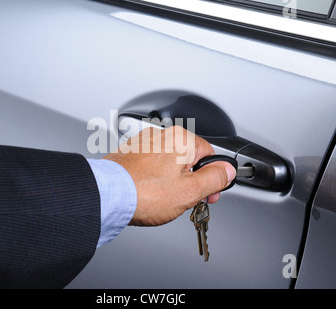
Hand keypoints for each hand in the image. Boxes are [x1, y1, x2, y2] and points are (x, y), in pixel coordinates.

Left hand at [103, 126, 235, 225]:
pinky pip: (150, 164)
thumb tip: (228, 171)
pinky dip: (153, 177)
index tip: (209, 193)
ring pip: (168, 162)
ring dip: (172, 179)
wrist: (107, 195)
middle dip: (191, 180)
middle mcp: (161, 135)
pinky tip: (149, 192)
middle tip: (187, 200)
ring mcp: (143, 143)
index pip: (210, 154)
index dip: (212, 177)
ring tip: (163, 199)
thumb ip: (215, 178)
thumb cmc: (144, 192)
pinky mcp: (129, 152)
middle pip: (188, 158)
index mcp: (181, 139)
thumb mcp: (191, 191)